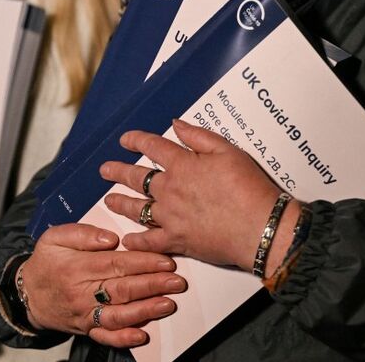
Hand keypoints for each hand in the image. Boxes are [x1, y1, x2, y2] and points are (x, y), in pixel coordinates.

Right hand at [19, 223, 185, 347]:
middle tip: (177, 281)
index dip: (143, 262)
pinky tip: (142, 334)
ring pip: (118, 314)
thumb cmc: (45, 262)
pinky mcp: (86, 328)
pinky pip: (105, 336)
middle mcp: (82, 292)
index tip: (165, 260)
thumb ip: (82, 233)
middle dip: (152, 285)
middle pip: (122, 289)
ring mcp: (85, 313)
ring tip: (168, 304)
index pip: (116, 263)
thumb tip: (110, 238)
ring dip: (145, 310)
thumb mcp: (54, 237)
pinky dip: (124, 338)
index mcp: (77, 267)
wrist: (26, 294)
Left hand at [100, 119, 299, 271]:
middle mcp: (170, 190)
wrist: (260, 226)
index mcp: (182, 165)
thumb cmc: (248, 187)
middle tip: (105, 169)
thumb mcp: (227, 151)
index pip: (152, 147)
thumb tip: (175, 124)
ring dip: (120, 202)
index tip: (125, 139)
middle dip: (117, 171)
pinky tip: (127, 239)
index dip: (136, 140)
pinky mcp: (177, 241)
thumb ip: (198, 136)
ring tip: (108, 200)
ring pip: (137, 208)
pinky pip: (150, 241)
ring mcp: (170, 217)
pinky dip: (136, 241)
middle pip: (136, 178)